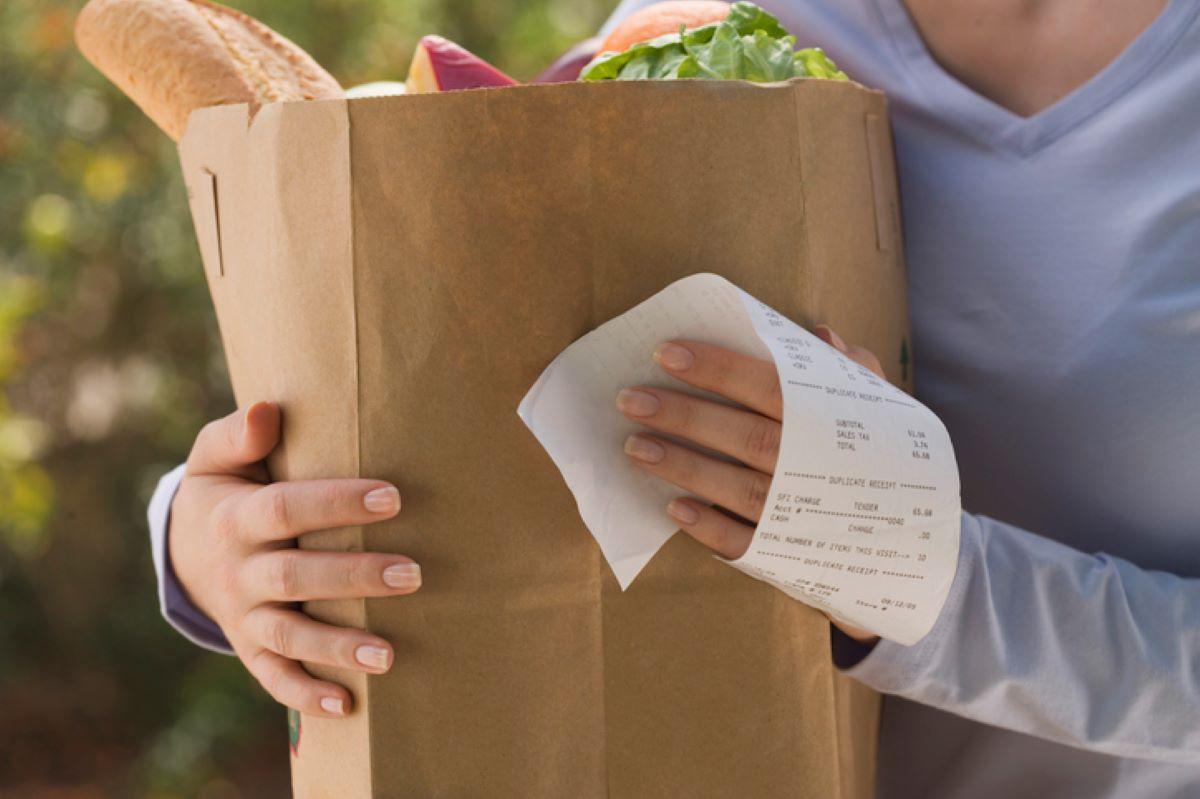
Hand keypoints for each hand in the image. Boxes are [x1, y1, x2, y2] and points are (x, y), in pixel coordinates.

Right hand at [169, 402, 419, 716]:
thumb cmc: (224, 489)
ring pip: (289, 635)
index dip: (337, 503)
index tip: (392, 497)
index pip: (287, 509)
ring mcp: (243, 614)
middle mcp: (239, 571)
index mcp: (236, 518)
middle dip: (354, 577)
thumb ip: (239, 434)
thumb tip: (267, 410)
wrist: (184, 549)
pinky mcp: (250, 645)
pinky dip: (305, 695)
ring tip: (388, 656)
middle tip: (414, 574)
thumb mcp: (216, 457)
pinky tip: (346, 705)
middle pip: (296, 576)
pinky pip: (274, 676)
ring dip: (337, 647)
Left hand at [616, 325, 881, 643]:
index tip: (666, 353)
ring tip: (634, 448)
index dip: (717, 369)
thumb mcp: (886, 409)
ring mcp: (804, 517)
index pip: (768, 386)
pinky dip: (709, 528)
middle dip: (684, 416)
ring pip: (737, 489)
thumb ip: (853, 370)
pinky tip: (674, 509)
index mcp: (833, 423)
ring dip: (683, 468)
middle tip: (630, 399)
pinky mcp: (792, 556)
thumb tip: (818, 335)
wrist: (924, 548)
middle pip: (744, 437)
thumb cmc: (891, 463)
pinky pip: (746, 544)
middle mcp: (817, 468)